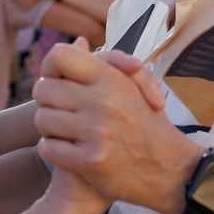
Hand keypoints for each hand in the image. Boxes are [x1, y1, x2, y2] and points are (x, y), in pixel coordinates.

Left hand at [33, 39, 190, 213]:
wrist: (171, 171)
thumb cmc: (149, 126)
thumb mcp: (135, 87)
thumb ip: (107, 63)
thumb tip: (79, 41)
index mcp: (112, 78)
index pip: (59, 56)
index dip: (51, 68)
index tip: (58, 81)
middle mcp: (103, 101)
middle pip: (43, 89)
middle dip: (48, 101)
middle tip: (61, 111)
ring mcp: (96, 131)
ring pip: (42, 120)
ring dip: (49, 128)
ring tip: (65, 132)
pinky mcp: (90, 160)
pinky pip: (48, 148)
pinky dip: (52, 150)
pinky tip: (67, 151)